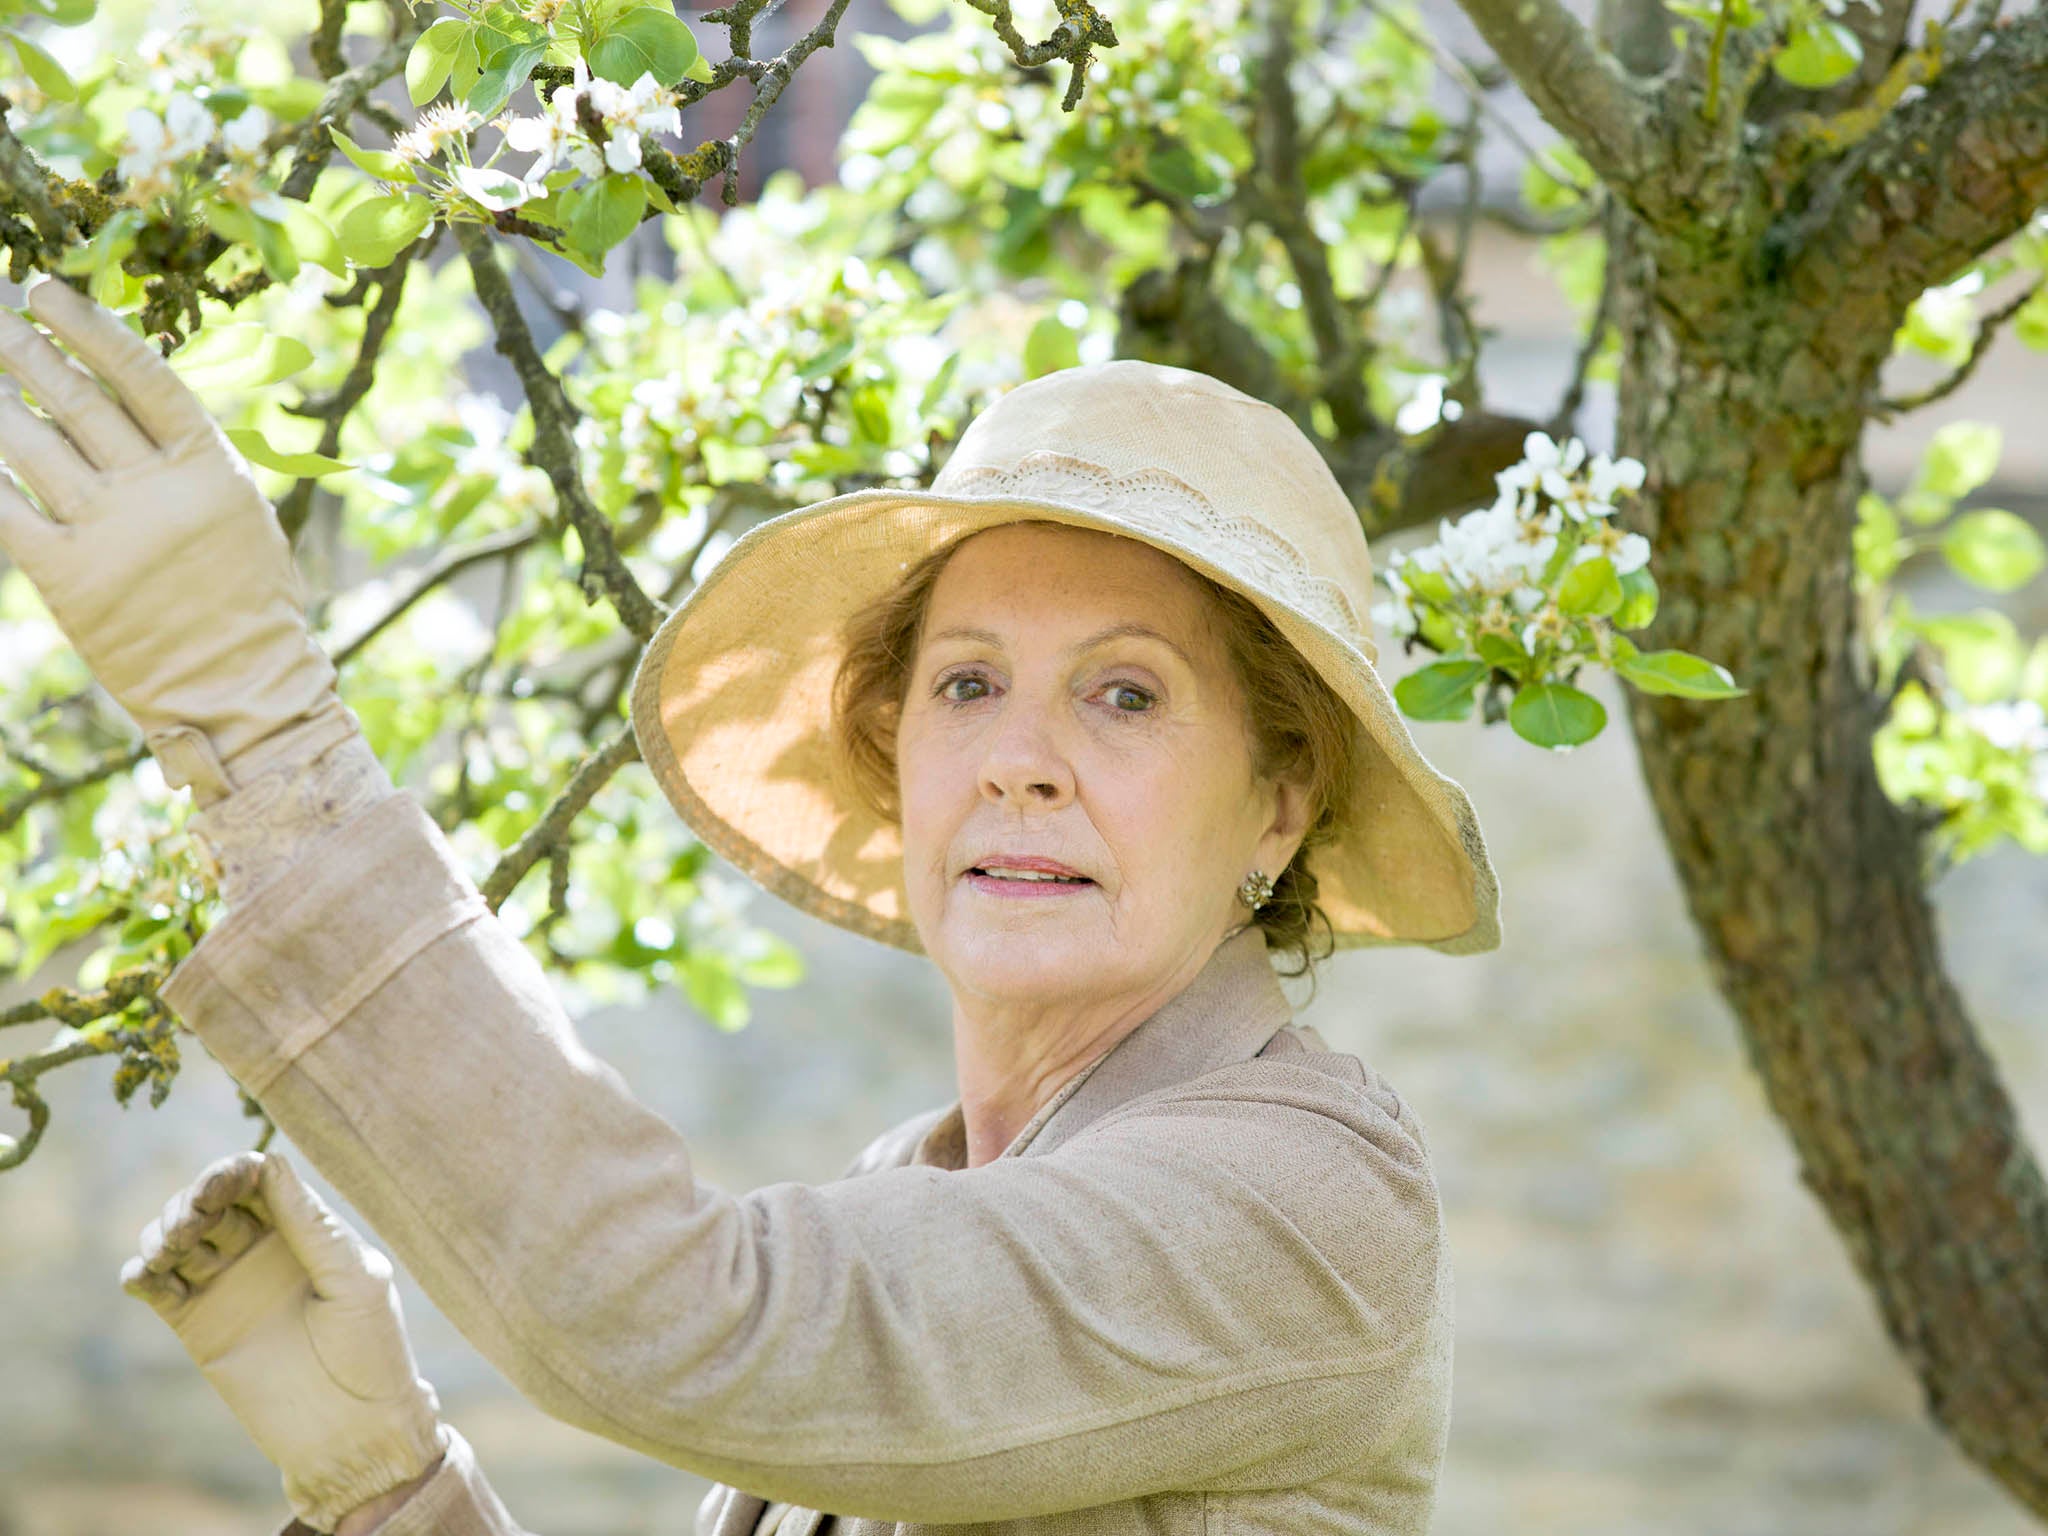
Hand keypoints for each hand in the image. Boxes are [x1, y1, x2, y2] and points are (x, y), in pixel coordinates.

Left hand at [0, 274, 348, 801]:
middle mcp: (157, 492)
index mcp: (210, 470)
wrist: (242, 692)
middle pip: (77, 399)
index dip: (90, 328)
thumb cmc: (251, 606)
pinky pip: (6, 508)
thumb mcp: (243, 518)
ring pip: (30, 444)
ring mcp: (110, 534)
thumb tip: (130, 399)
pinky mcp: (69, 579)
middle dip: (24, 349)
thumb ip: (192, 460)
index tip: (48, 291)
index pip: (142, 376)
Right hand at [121, 1151, 448, 1532]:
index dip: (232, 1172)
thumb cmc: (370, 1349)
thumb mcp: (354, 1280)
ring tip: (171, 1247)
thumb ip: (312, 1226)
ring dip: (163, 1229)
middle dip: (193, 1198)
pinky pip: (158, 1286)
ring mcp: (227, 1284)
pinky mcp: (197, 1324)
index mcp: (306, 1230)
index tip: (219, 1182)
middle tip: (191, 1220)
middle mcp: (263, 1249)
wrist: (348, 1428)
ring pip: (178, 1235)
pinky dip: (141, 1272)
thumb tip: (271, 1165)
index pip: (257, 1179)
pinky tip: (144, 1274)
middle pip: (211, 1199)